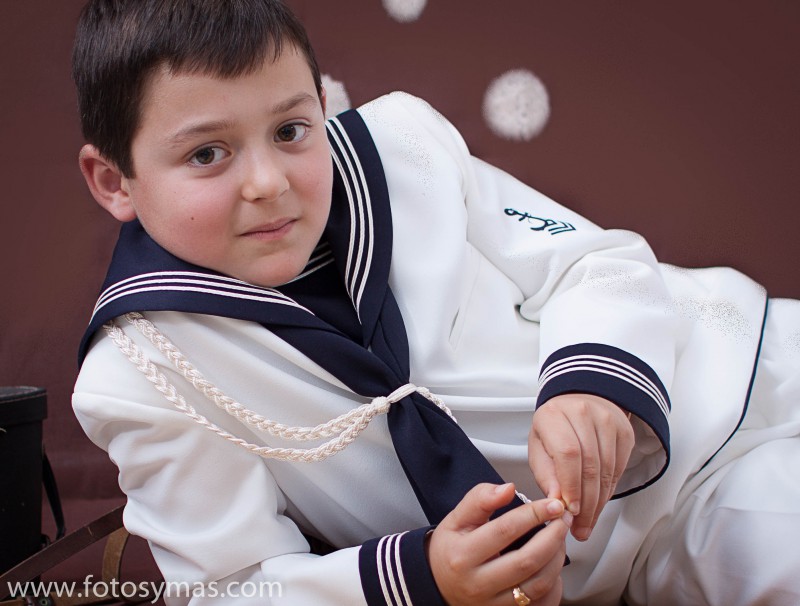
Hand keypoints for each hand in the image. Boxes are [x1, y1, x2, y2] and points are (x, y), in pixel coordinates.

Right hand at [428, 482, 569, 605]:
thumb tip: (507, 488)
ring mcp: (493, 604)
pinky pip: (539, 602)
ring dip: (556, 559)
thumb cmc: (451, 549)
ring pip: (537, 585)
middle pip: (526, 561)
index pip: (504, 530)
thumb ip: (480, 499)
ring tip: (559, 539)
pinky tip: (552, 564)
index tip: (552, 504)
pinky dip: (553, 583)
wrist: (440, 584)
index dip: (533, 514)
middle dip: (552, 537)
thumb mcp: (456, 518)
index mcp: (463, 555)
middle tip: (562, 520)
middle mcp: (477, 584)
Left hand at [528, 393, 633, 540]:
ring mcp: (607, 420)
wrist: (579, 401)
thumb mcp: (538, 447)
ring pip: (607, 470)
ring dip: (598, 502)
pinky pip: (619, 469)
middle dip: (586, 503)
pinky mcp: (624, 432)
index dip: (571, 485)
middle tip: (580, 527)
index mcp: (554, 415)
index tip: (569, 510)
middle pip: (590, 465)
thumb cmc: (554, 427)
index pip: (568, 454)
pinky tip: (598, 504)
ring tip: (588, 522)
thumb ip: (546, 475)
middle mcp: (582, 413)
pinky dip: (608, 492)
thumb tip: (556, 502)